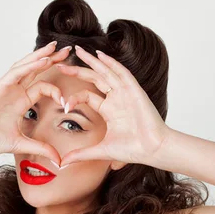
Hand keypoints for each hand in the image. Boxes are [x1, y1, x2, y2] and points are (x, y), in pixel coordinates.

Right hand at [0, 41, 71, 163]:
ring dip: (41, 55)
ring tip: (56, 47)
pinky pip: (17, 72)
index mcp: (21, 101)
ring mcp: (7, 87)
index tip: (67, 102)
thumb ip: (41, 148)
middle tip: (68, 52)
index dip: (57, 91)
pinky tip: (43, 59)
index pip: (43, 88)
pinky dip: (30, 65)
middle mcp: (15, 91)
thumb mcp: (21, 144)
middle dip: (52, 60)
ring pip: (26, 66)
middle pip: (36, 70)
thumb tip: (59, 160)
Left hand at [54, 45, 170, 167]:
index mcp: (109, 110)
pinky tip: (99, 55)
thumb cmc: (133, 149)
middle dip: (78, 71)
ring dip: (92, 61)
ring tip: (78, 50)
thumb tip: (62, 163)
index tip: (63, 104)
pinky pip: (121, 73)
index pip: (87, 96)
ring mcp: (126, 93)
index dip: (74, 98)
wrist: (153, 149)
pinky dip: (111, 63)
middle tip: (61, 64)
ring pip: (106, 72)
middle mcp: (117, 99)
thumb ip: (81, 154)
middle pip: (94, 79)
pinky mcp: (134, 90)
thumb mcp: (101, 151)